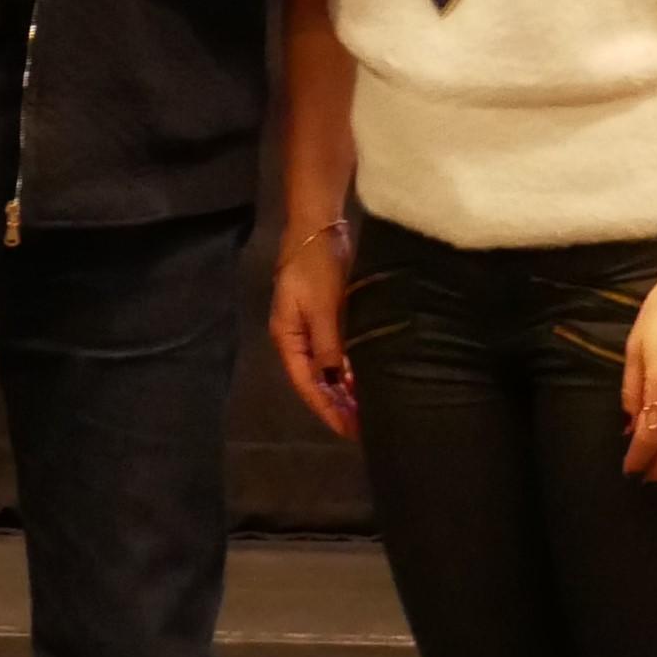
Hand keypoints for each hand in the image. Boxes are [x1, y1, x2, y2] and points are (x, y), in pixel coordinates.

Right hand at [267, 219, 358, 438]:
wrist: (317, 226)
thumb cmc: (314, 266)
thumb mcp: (321, 306)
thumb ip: (328, 344)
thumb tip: (336, 379)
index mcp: (288, 338)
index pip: (307, 384)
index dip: (327, 409)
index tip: (349, 430)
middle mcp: (297, 338)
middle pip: (316, 380)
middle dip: (337, 404)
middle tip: (365, 426)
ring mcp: (311, 327)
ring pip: (328, 368)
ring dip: (346, 388)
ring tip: (368, 408)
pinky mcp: (326, 316)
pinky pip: (337, 352)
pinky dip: (350, 367)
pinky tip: (366, 377)